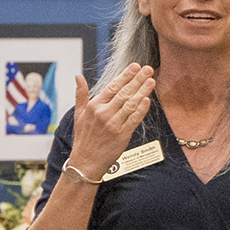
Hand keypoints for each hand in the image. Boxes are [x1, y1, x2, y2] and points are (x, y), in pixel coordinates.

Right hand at [65, 64, 154, 179]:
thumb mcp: (78, 114)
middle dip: (137, 79)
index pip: (112, 86)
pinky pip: (134, 119)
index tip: (135, 66)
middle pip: (124, 92)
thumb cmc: (83, 139)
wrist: (85, 163)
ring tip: (151, 81)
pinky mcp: (122, 135)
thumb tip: (78, 77)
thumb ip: (80, 94)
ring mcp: (113, 124)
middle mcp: (104, 114)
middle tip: (148, 69)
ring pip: (131, 104)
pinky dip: (141, 109)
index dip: (125, 76)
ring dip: (142, 91)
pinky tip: (147, 100)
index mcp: (94, 106)